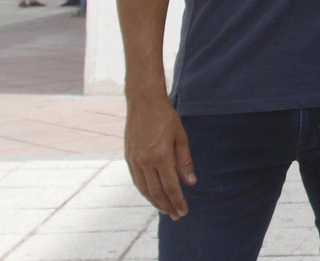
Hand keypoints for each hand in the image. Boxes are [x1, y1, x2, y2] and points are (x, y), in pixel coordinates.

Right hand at [125, 93, 196, 218]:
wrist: (143, 101)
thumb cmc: (166, 117)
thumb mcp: (181, 137)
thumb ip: (185, 161)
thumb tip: (191, 182)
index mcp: (160, 156)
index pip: (170, 187)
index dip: (177, 201)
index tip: (184, 212)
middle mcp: (145, 161)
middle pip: (156, 192)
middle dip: (167, 206)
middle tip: (176, 216)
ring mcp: (134, 160)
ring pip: (144, 189)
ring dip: (155, 202)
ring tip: (165, 210)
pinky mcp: (128, 157)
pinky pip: (136, 180)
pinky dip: (145, 191)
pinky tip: (152, 195)